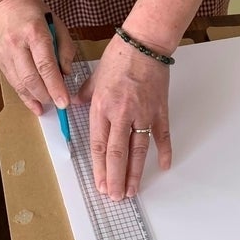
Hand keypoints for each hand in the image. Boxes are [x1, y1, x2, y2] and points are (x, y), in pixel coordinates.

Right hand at [0, 0, 73, 116]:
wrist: (5, 2)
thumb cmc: (35, 12)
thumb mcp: (57, 24)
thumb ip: (65, 48)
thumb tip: (66, 73)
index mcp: (35, 32)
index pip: (46, 65)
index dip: (56, 86)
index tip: (64, 102)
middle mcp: (17, 44)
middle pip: (31, 78)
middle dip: (46, 95)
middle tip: (59, 104)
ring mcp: (6, 53)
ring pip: (20, 83)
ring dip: (35, 98)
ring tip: (49, 106)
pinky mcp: (0, 61)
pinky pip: (13, 83)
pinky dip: (24, 96)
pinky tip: (35, 105)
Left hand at [79, 36, 171, 200]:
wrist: (145, 43)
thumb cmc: (120, 55)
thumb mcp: (94, 76)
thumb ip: (85, 94)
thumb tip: (75, 104)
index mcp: (102, 107)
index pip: (99, 145)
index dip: (99, 169)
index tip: (100, 185)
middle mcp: (122, 113)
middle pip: (117, 153)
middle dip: (115, 178)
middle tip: (116, 197)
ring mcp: (143, 113)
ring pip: (138, 149)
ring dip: (135, 172)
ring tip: (132, 190)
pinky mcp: (160, 109)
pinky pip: (163, 134)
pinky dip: (164, 151)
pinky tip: (164, 165)